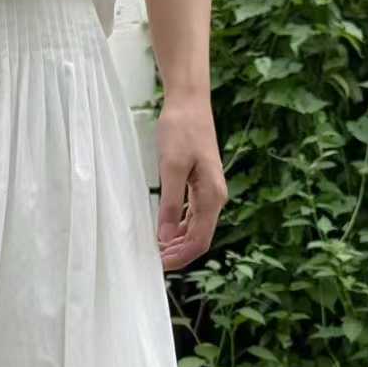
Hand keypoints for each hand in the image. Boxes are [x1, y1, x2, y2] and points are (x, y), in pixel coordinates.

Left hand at [153, 95, 228, 270]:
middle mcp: (215, 197)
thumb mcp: (171, 168)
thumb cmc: (181, 129)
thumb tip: (164, 237)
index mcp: (212, 196)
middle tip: (152, 260)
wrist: (189, 102)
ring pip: (195, 228)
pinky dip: (177, 227)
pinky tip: (162, 229)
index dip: (180, 257)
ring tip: (155, 248)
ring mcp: (208, 191)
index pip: (200, 240)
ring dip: (177, 242)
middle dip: (178, 253)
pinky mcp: (200, 184)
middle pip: (199, 238)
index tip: (159, 264)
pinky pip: (191, 214)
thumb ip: (169, 204)